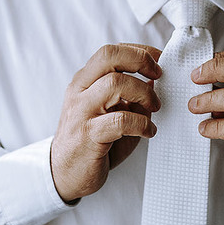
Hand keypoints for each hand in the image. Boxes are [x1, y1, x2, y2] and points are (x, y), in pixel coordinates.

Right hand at [50, 44, 161, 202]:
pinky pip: (120, 120)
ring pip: (115, 84)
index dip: (139, 50)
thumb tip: (155, 79)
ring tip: (155, 107)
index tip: (159, 59)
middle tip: (159, 75)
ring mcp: (82, 112)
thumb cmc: (91, 142)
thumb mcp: (110, 112)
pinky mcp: (88, 135)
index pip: (111, 51)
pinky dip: (142, 123)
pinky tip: (148, 132)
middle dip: (141, 60)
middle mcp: (80, 91)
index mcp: (84, 81)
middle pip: (110, 56)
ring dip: (144, 93)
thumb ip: (129, 95)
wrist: (63, 174)